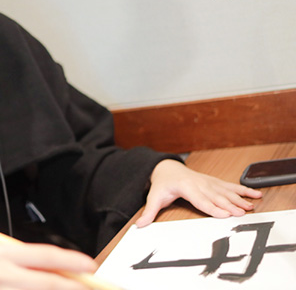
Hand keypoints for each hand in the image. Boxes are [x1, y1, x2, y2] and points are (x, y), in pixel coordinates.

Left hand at [135, 159, 262, 227]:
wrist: (167, 168)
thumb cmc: (162, 184)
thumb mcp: (154, 197)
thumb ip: (148, 212)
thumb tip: (140, 225)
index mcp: (186, 187)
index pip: (201, 200)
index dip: (213, 207)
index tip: (224, 214)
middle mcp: (199, 183)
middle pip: (216, 197)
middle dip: (229, 205)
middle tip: (241, 213)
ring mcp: (209, 182)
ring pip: (226, 191)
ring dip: (239, 199)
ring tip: (250, 207)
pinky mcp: (214, 182)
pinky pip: (231, 186)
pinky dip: (244, 190)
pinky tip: (255, 195)